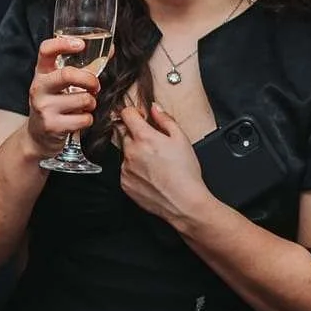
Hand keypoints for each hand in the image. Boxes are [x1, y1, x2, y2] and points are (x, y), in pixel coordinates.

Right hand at [23, 37, 99, 159]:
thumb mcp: (61, 84)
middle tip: (95, 86)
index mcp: (41, 73)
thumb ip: (84, 67)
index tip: (81, 44)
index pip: (46, 50)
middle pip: (68, 75)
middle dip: (89, 80)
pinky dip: (88, 119)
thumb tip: (110, 50)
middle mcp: (39, 88)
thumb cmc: (55, 103)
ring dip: (91, 103)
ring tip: (84, 106)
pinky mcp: (52, 126)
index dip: (63, 44)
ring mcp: (44, 107)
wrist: (37, 136)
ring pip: (83, 99)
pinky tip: (78, 119)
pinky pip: (84, 119)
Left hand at [118, 102, 212, 222]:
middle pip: (126, 134)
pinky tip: (151, 176)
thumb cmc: (186, 173)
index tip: (140, 117)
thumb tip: (154, 108)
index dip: (134, 113)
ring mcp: (126, 169)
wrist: (184, 203)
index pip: (126, 114)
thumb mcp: (181, 139)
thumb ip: (165, 119)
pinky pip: (126, 171)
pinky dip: (134, 170)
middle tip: (154, 146)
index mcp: (144, 137)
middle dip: (137, 135)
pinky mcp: (125, 184)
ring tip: (155, 165)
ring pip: (126, 153)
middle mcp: (130, 152)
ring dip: (136, 154)